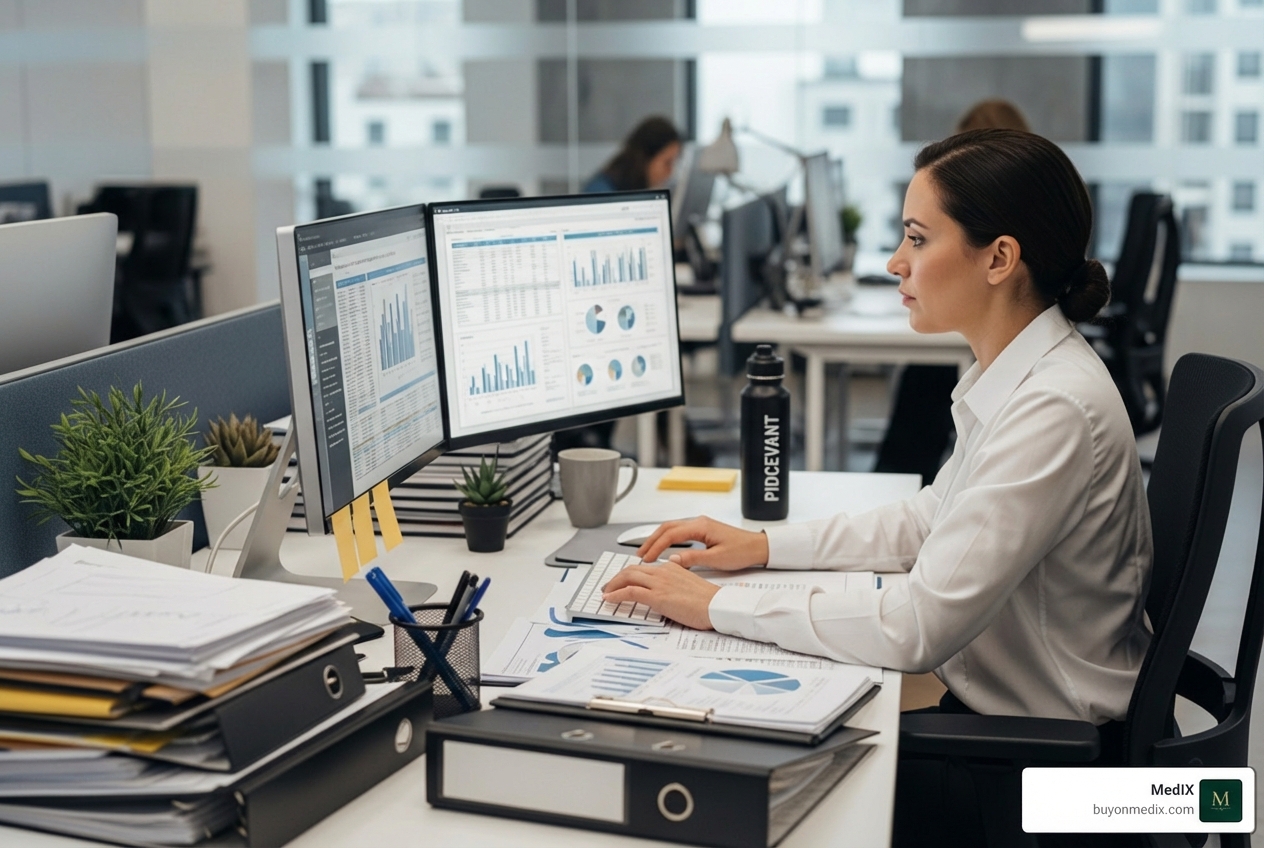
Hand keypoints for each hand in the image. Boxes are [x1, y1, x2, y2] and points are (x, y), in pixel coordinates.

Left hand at [601, 561, 718, 630]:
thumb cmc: (709, 601)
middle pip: (632, 569)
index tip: (622, 580)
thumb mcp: (689, 585)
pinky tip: (609, 599)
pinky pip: (630, 592)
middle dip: (617, 578)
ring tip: (606, 593)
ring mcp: (660, 583)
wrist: (718, 606)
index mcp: (672, 567)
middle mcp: (663, 571)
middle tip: (609, 586)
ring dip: (613, 585)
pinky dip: (616, 594)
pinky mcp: (657, 596)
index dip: (629, 574)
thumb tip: (666, 588)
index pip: (644, 567)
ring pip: (628, 577)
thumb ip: (676, 582)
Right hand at [636, 516, 768, 571]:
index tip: (647, 558)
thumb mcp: (716, 559)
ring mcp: (700, 524)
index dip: (656, 546)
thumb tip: (671, 561)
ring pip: (672, 528)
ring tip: (647, 552)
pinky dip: (668, 539)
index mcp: (700, 526)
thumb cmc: (742, 551)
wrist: (758, 546)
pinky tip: (663, 548)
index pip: (670, 534)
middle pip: (667, 528)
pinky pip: (679, 531)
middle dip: (651, 540)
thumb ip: (692, 559)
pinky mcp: (703, 530)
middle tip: (640, 554)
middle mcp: (698, 522)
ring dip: (658, 539)